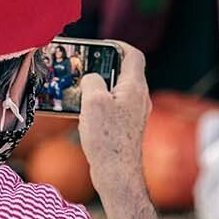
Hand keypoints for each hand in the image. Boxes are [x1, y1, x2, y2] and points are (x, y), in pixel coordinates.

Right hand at [78, 43, 150, 197]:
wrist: (118, 173)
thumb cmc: (108, 138)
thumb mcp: (93, 101)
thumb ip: (92, 81)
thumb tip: (92, 78)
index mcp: (135, 87)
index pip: (133, 55)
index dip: (118, 45)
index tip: (103, 45)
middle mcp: (139, 98)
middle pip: (123, 73)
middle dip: (103, 67)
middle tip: (84, 67)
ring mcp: (134, 114)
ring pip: (117, 92)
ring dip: (99, 88)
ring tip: (79, 90)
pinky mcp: (127, 128)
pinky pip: (114, 108)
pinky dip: (100, 105)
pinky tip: (84, 113)